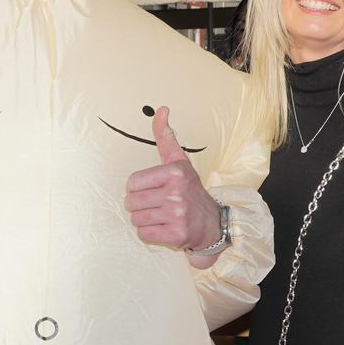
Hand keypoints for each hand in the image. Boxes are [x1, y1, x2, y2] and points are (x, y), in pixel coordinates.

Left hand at [126, 106, 221, 255]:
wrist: (212, 223)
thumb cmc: (190, 190)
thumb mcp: (179, 161)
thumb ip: (165, 137)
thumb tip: (161, 109)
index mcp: (173, 172)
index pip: (132, 183)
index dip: (137, 188)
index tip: (153, 189)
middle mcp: (176, 192)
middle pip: (131, 202)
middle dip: (139, 206)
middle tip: (157, 205)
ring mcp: (177, 214)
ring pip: (136, 219)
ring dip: (145, 220)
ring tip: (162, 216)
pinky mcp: (177, 234)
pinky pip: (144, 235)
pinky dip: (150, 234)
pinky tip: (164, 228)